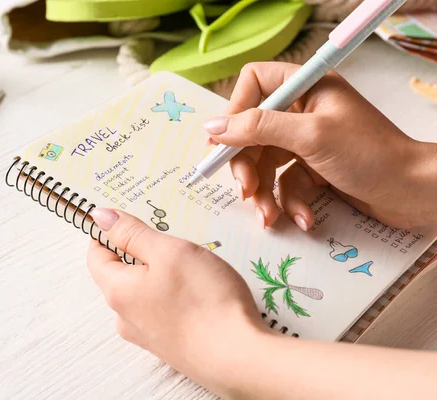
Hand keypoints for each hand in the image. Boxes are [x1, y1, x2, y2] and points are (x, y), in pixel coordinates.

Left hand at [86, 208, 273, 398]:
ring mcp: (147, 335)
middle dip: (139, 251)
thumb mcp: (168, 251)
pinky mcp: (170, 346)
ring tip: (190, 264)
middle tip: (170, 238)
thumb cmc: (205, 300)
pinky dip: (173, 295)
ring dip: (159, 274)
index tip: (131, 217)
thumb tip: (100, 217)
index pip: (96, 255)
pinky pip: (161, 310)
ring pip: (143, 292)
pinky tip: (198, 291)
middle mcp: (125, 317)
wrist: (240, 359)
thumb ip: (132, 233)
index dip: (108, 232)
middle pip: (120, 274)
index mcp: (117, 291)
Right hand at [204, 62, 436, 230]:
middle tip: (245, 190)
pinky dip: (290, 203)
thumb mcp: (310, 136)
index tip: (223, 142)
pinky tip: (304, 219)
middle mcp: (303, 111)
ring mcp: (307, 141)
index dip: (235, 111)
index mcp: (306, 87)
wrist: (413, 193)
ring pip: (266, 163)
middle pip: (253, 132)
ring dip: (265, 193)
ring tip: (268, 217)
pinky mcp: (313, 169)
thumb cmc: (370, 155)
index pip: (254, 85)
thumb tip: (213, 127)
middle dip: (247, 165)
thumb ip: (258, 127)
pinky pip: (286, 184)